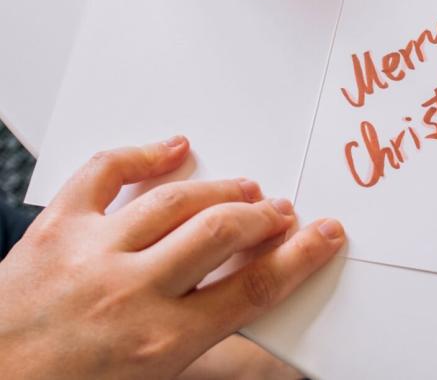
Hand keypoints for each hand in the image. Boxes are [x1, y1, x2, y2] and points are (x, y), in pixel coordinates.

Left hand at [0, 136, 343, 379]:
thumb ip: (202, 343)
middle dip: (265, 218)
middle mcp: (131, 293)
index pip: (254, 288)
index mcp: (161, 342)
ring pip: (177, 200)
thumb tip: (250, 312)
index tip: (323, 236)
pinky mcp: (56, 230)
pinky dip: (143, 155)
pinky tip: (172, 149)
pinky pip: (104, 175)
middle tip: (282, 213)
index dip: (300, 257)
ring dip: (222, 189)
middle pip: (223, 234)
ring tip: (245, 189)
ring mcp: (92, 254)